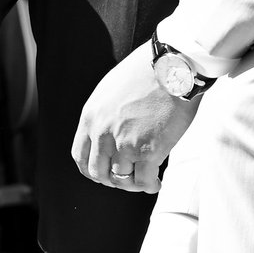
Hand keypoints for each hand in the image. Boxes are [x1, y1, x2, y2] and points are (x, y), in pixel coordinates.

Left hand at [75, 43, 198, 192]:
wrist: (173, 67)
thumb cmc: (147, 73)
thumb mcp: (110, 90)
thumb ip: (104, 114)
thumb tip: (109, 133)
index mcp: (91, 117)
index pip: (80, 156)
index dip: (92, 169)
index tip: (105, 171)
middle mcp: (103, 133)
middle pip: (99, 173)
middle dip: (113, 179)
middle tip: (127, 177)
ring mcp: (125, 144)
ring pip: (121, 180)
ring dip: (133, 183)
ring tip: (145, 178)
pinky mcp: (148, 151)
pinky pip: (144, 181)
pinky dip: (149, 185)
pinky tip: (157, 181)